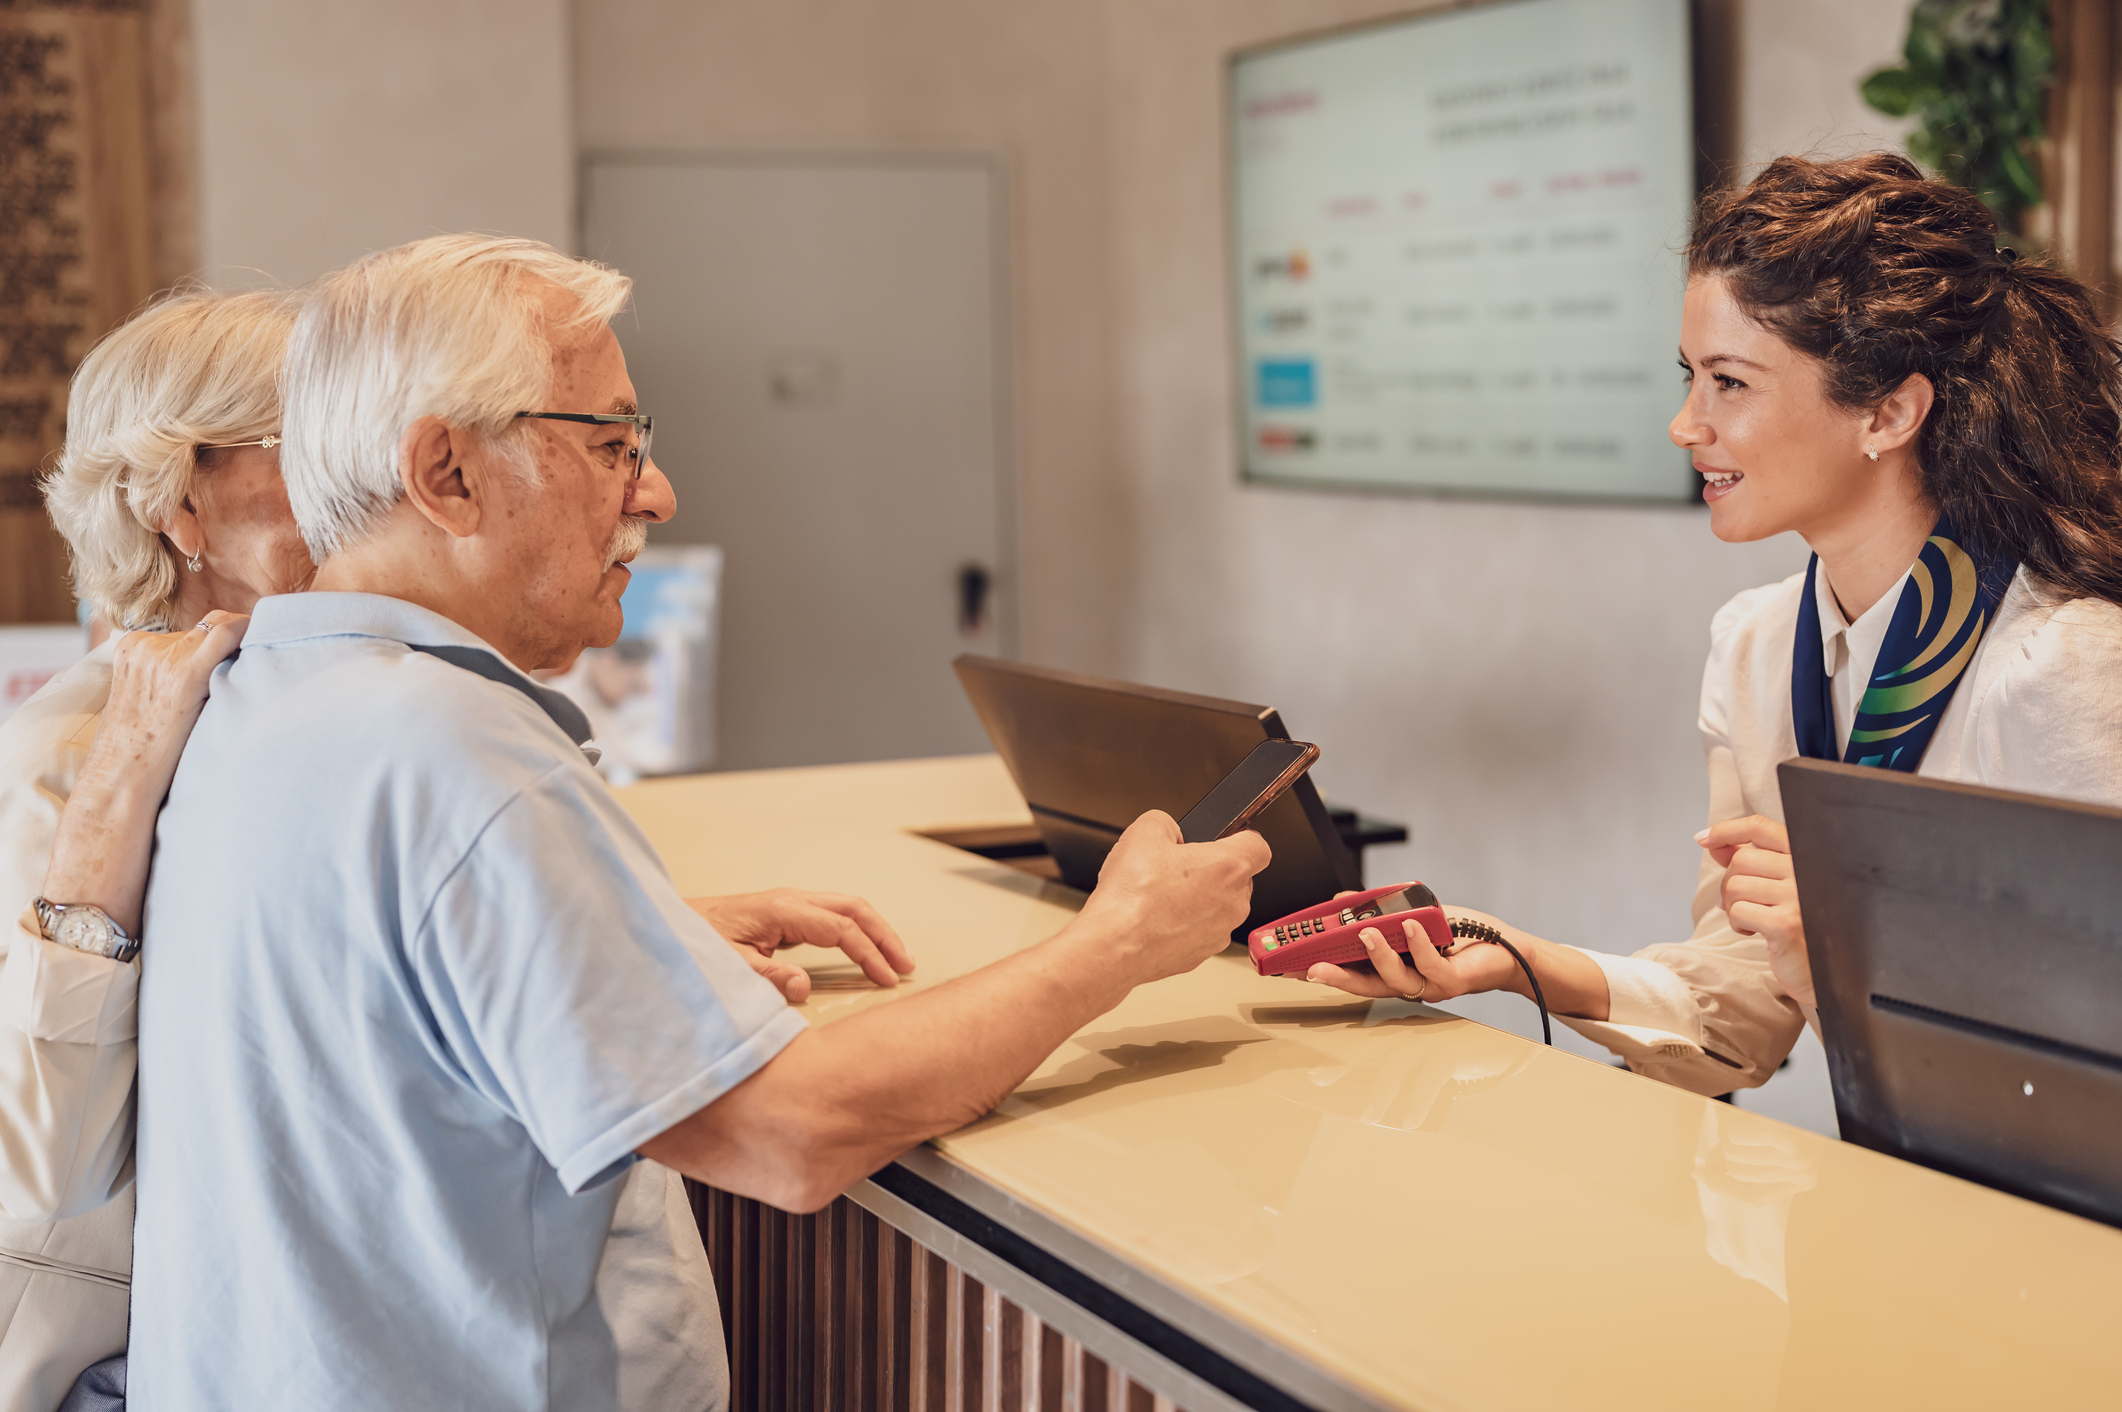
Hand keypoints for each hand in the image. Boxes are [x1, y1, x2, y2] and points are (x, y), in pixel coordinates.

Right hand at [42, 612, 249, 933]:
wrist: (120, 785)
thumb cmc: (143, 756)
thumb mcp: (151, 706)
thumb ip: (178, 680)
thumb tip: (228, 672)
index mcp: (132, 647)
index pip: (192, 628)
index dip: (226, 640)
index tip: (252, 653)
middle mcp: (146, 644)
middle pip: (210, 625)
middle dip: (240, 644)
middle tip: (269, 663)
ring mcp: (163, 657)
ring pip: (224, 628)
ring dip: (250, 647)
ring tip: (272, 669)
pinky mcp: (183, 674)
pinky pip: (229, 635)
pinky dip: (253, 636)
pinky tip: (276, 649)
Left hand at [687, 889, 914, 1003]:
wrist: (670, 925)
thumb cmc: (695, 944)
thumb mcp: (728, 966)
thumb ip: (766, 977)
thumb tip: (804, 988)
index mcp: (783, 910)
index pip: (841, 930)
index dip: (869, 955)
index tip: (888, 980)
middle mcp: (792, 900)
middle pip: (854, 909)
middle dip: (885, 936)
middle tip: (907, 965)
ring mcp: (790, 904)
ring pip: (847, 909)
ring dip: (875, 932)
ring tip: (897, 959)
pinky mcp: (786, 914)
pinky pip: (833, 917)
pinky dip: (856, 932)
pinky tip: (864, 951)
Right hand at [1073, 810, 1270, 987]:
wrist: (1114, 946)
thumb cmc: (1132, 897)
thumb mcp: (1144, 831)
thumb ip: (1167, 822)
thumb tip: (1169, 830)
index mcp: (1229, 867)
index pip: (1259, 846)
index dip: (1241, 838)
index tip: (1226, 839)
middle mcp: (1233, 902)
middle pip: (1237, 878)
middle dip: (1211, 870)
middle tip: (1177, 868)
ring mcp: (1220, 932)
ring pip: (1218, 907)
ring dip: (1198, 899)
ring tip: (1160, 896)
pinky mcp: (1202, 954)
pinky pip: (1201, 931)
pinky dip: (1184, 925)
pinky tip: (1156, 918)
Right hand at [1304, 905, 1524, 1000]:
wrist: (1504, 948)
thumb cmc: (1458, 936)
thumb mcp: (1409, 916)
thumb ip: (1377, 911)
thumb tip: (1343, 901)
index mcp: (1392, 969)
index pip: (1351, 972)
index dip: (1324, 970)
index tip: (1295, 966)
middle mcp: (1406, 982)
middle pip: (1364, 985)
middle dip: (1337, 977)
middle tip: (1312, 969)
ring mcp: (1427, 985)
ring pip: (1395, 978)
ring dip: (1377, 956)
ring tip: (1365, 933)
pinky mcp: (1451, 981)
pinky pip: (1430, 967)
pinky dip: (1417, 945)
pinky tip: (1409, 926)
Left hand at [1698, 815, 1812, 1006]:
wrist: (1825, 970)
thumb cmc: (1797, 924)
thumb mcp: (1774, 885)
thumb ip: (1747, 861)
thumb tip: (1711, 841)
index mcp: (1806, 856)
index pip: (1761, 827)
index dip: (1727, 829)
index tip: (1704, 839)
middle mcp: (1807, 871)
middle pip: (1741, 860)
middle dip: (1729, 884)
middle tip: (1742, 904)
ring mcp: (1799, 897)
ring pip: (1735, 886)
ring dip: (1733, 907)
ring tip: (1754, 919)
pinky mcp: (1787, 924)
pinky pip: (1737, 911)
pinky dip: (1737, 923)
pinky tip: (1757, 932)